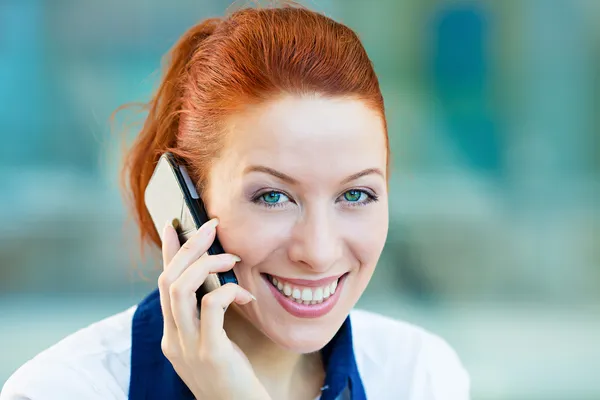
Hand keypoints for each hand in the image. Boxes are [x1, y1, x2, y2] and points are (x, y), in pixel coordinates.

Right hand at [158, 218, 269, 399]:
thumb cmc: (232, 376)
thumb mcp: (213, 343)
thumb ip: (206, 316)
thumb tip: (214, 278)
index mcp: (172, 335)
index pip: (164, 285)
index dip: (167, 253)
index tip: (174, 226)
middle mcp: (172, 340)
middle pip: (168, 280)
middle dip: (189, 247)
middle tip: (211, 227)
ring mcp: (187, 348)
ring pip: (181, 288)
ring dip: (207, 263)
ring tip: (232, 258)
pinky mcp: (209, 353)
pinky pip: (212, 306)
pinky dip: (228, 290)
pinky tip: (245, 293)